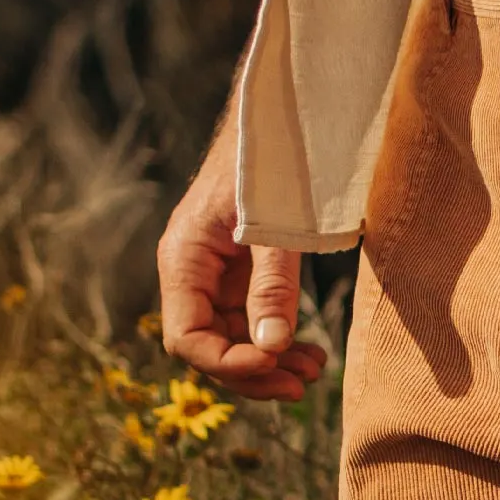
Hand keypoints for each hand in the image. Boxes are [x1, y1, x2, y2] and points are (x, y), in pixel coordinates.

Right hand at [157, 117, 327, 404]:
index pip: (187, 337)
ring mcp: (218, 275)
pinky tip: (312, 354)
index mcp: (184, 259)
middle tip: (302, 385)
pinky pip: (255, 321)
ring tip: (315, 372)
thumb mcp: (274, 223)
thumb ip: (271, 284)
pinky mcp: (245, 273)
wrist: (284, 114)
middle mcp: (193, 273)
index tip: (272, 367)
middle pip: (209, 347)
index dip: (226, 364)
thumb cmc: (273, 158)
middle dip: (253, 373)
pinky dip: (280, 342)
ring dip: (271, 363)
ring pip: (235, 340)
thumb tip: (269, 347)